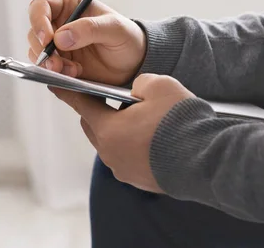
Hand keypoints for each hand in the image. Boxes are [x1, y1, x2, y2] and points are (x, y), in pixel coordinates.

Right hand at [27, 0, 146, 84]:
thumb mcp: (115, 29)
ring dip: (49, 63)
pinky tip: (74, 74)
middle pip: (34, 31)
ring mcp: (57, 44)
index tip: (47, 39)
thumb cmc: (127, 38)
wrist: (133, 64)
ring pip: (36, 51)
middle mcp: (58, 22)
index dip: (38, 21)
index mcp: (69, 4)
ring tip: (72, 70)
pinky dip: (55, 73)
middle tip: (56, 63)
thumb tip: (60, 37)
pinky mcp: (59, 62)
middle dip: (42, 49)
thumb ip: (89, 29)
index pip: (40, 6)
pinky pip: (45, 67)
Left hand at [51, 74, 193, 192]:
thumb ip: (139, 83)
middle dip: (97, 111)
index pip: (81, 106)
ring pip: (111, 143)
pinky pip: (127, 157)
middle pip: (94, 126)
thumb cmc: (181, 122)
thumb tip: (136, 92)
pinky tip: (150, 136)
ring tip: (137, 117)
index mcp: (108, 130)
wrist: (209, 160)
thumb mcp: (158, 86)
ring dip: (117, 129)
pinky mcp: (140, 180)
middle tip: (108, 99)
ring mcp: (124, 170)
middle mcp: (110, 154)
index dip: (68, 93)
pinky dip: (132, 145)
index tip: (54, 86)